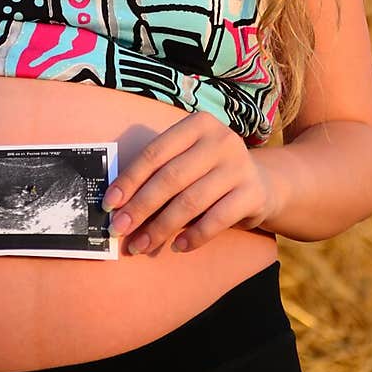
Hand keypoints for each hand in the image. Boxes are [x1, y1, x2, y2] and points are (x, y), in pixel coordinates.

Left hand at [103, 112, 279, 254]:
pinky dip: (194, 236)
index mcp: (197, 124)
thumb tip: (118, 204)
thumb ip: (160, 172)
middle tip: (119, 230)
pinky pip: (217, 219)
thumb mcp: (188, 159)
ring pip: (191, 201)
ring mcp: (239, 165)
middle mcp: (220, 139)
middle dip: (140, 207)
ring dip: (161, 227)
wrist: (262, 182)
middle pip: (170, 178)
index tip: (109, 203)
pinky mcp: (253, 193)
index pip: (155, 152)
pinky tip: (177, 246)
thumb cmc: (209, 171)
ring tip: (141, 245)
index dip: (129, 179)